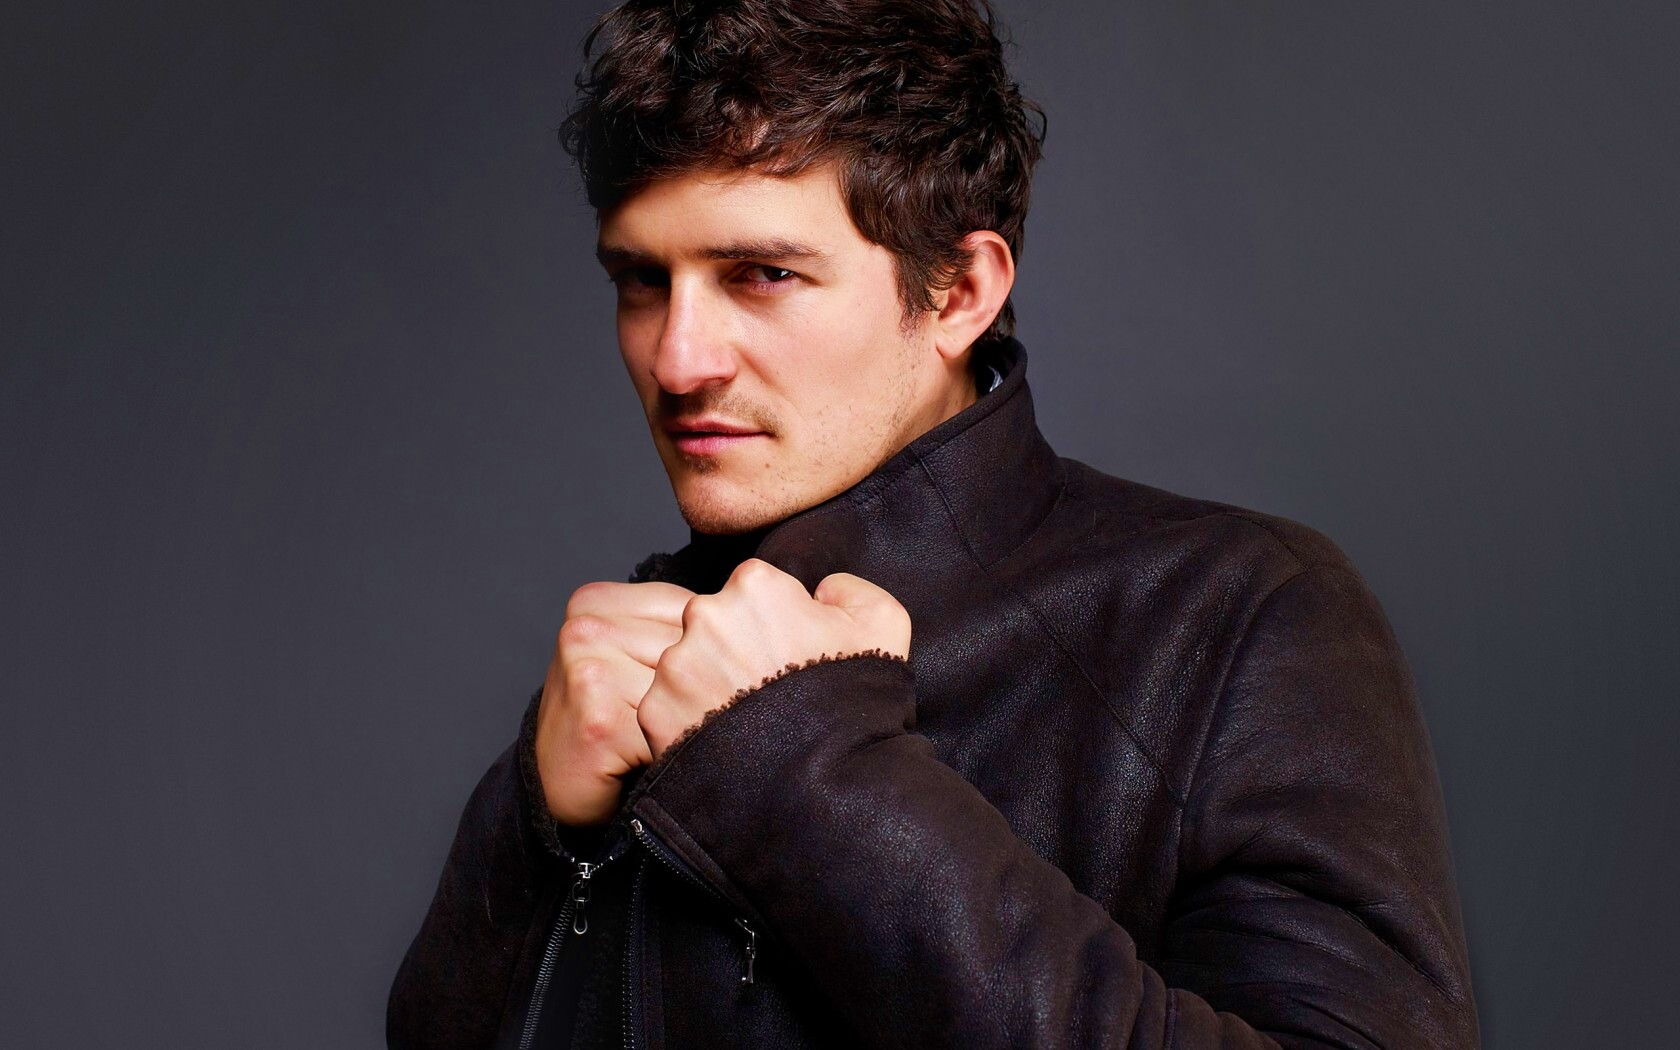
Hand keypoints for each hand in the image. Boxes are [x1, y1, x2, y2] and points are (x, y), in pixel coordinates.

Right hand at [535, 579, 694, 824]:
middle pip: (693, 647)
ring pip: (689, 688)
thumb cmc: (609, 717)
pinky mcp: (600, 720)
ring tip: (690, 736)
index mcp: (596, 602)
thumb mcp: (636, 657)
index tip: (713, 679)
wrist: (559, 782)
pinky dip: (683, 751)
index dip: (713, 650)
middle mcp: (586, 628)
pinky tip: (671, 759)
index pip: (691, 607)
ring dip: (701, 721)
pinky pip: (674, 729)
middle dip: (713, 686)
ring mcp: (589, 671)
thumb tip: (756, 615)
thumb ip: (676, 628)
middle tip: (712, 715)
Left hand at [637, 558, 911, 760]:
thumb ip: (848, 589)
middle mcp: (704, 616)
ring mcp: (675, 666)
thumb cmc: (855, 699)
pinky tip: (726, 743)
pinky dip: (689, 724)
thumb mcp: (883, 623)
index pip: (753, 592)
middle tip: (767, 692)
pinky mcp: (655, 713)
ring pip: (686, 667)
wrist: (825, 783)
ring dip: (709, 687)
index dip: (774, 624)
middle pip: (713, 626)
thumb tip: (821, 591)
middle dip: (735, 651)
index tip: (789, 656)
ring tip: (747, 723)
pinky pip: (667, 710)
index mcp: (754, 585)